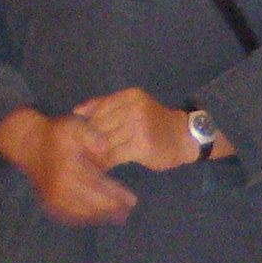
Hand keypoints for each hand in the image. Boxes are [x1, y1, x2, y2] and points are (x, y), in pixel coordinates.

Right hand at [0, 110, 134, 226]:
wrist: (28, 145)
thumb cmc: (56, 135)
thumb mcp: (74, 125)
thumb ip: (92, 136)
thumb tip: (105, 151)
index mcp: (68, 169)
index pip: (98, 185)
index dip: (116, 195)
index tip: (132, 200)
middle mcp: (59, 187)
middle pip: (92, 203)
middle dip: (112, 210)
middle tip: (128, 213)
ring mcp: (52, 198)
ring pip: (82, 213)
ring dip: (101, 217)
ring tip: (118, 217)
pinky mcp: (48, 204)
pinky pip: (70, 216)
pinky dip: (86, 218)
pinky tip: (99, 217)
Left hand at [76, 86, 210, 172]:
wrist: (185, 137)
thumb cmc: (155, 122)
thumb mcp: (134, 105)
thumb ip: (106, 105)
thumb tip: (76, 111)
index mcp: (130, 96)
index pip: (98, 109)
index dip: (87, 125)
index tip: (80, 137)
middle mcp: (134, 108)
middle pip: (99, 126)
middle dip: (89, 141)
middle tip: (80, 153)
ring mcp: (138, 127)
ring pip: (105, 141)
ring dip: (95, 154)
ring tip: (89, 161)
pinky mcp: (141, 146)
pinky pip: (114, 155)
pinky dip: (106, 162)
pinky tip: (103, 167)